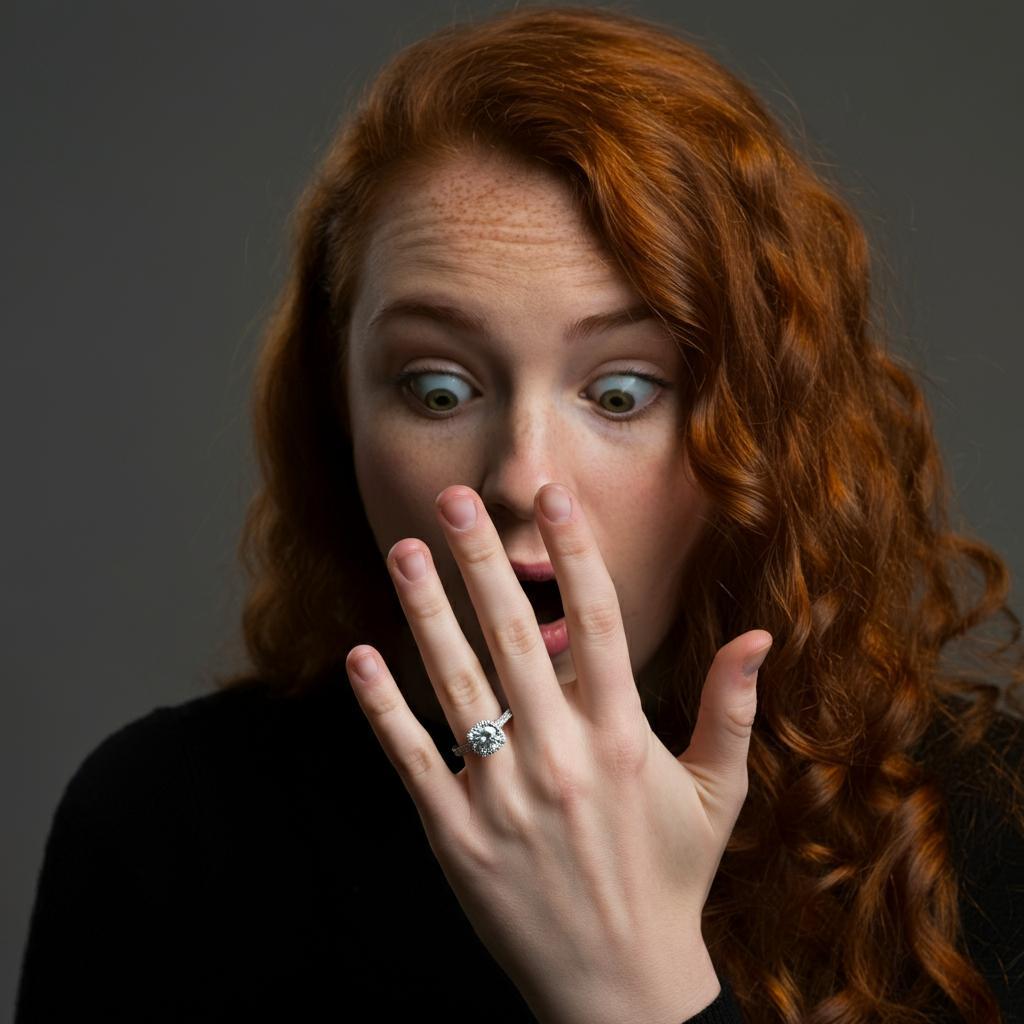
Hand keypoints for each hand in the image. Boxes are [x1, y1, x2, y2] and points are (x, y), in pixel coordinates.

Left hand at [345, 483, 771, 1023]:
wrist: (620, 989)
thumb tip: (760, 634)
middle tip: (455, 500)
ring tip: (404, 551)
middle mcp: (561, 755)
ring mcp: (503, 796)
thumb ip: (732, 708)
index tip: (553, 497)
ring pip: (456, 683)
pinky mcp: (456, 836)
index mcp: (624, 737)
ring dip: (426, 611)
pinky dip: (382, 707)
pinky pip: (412, 758)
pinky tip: (361, 657)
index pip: (597, 622)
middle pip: (514, 634)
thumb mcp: (718, 795)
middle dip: (483, 559)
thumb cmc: (670, 879)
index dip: (575, 553)